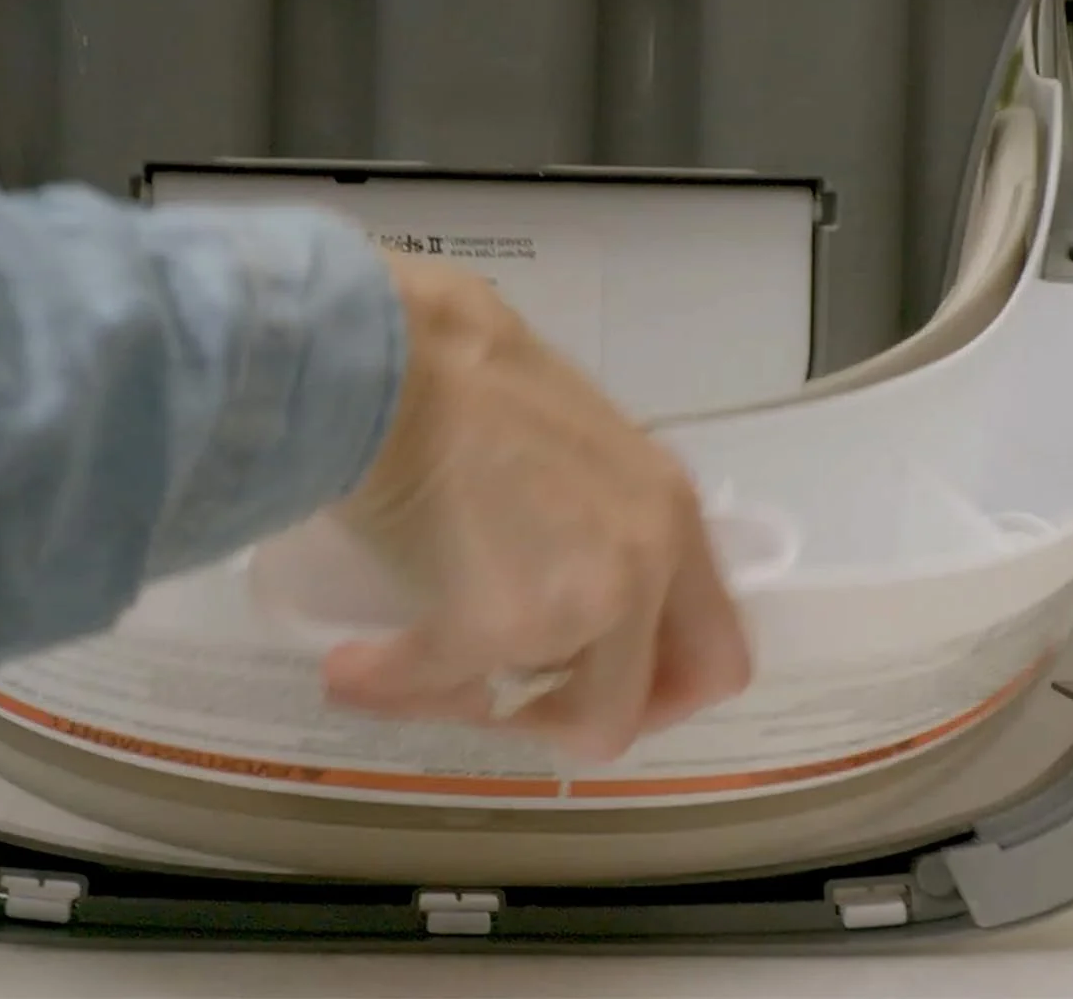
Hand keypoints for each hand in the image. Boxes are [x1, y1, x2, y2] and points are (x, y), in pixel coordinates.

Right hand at [320, 251, 751, 761]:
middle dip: (571, 719)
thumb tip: (569, 597)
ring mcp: (580, 599)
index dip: (662, 691)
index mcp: (671, 517)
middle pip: (639, 707)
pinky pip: (441, 684)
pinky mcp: (494, 622)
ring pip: (540, 712)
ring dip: (482, 701)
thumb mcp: (582, 457)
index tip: (598, 679)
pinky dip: (389, 685)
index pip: (719, 653)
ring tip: (428, 669)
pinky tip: (352, 669)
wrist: (396, 354)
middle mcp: (645, 563)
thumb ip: (603, 530)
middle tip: (516, 698)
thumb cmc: (469, 379)